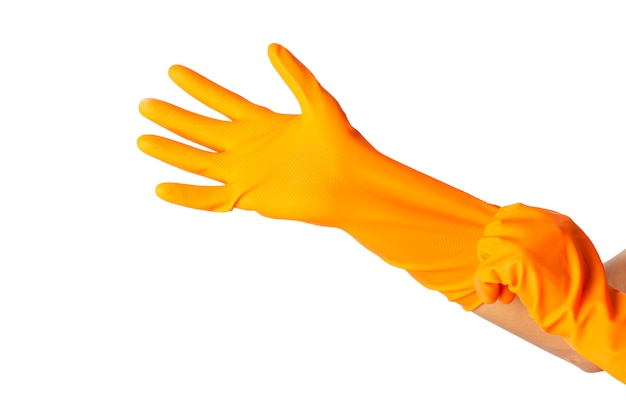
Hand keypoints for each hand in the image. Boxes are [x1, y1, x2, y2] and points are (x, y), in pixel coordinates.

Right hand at [138, 43, 376, 225]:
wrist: (351, 185)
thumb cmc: (341, 143)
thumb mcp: (318, 102)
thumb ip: (295, 76)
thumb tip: (272, 47)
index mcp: (262, 123)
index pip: (222, 100)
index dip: (198, 87)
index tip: (173, 71)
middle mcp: (249, 148)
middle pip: (202, 130)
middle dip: (174, 117)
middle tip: (145, 103)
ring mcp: (246, 174)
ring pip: (199, 162)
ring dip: (171, 152)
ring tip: (143, 139)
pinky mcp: (248, 198)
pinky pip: (210, 198)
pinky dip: (186, 195)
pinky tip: (161, 188)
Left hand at [474, 203, 625, 382]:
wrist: (590, 313)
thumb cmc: (580, 289)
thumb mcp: (569, 249)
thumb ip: (542, 237)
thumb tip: (504, 236)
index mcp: (553, 219)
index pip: (510, 213)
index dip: (501, 236)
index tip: (504, 257)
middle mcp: (540, 224)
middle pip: (494, 230)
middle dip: (495, 255)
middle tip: (507, 279)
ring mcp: (526, 240)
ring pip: (486, 248)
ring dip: (491, 272)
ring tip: (506, 292)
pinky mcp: (515, 261)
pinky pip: (484, 271)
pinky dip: (484, 286)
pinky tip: (496, 297)